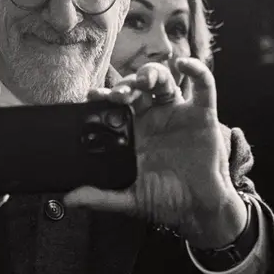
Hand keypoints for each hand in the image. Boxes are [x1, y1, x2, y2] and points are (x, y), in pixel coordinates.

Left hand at [64, 59, 246, 248]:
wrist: (200, 209)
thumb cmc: (168, 201)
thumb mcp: (131, 199)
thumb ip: (101, 198)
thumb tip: (70, 200)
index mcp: (136, 131)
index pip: (117, 106)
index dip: (105, 97)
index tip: (93, 96)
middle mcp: (155, 117)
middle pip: (138, 88)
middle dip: (126, 85)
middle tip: (119, 95)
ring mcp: (178, 113)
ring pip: (164, 81)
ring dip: (152, 73)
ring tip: (143, 80)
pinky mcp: (203, 115)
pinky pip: (203, 86)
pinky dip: (196, 70)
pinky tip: (184, 64)